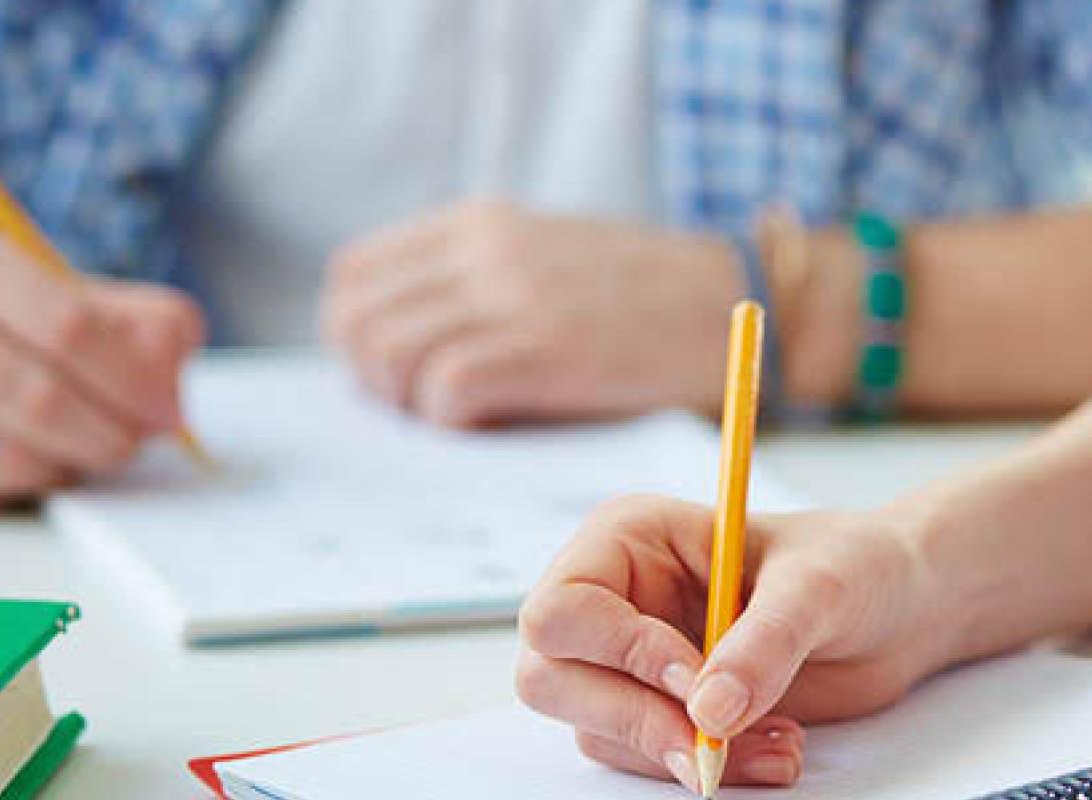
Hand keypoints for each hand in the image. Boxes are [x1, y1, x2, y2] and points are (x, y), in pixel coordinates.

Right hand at [0, 231, 204, 513]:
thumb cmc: (7, 323)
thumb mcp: (76, 299)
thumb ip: (145, 325)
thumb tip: (169, 378)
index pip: (67, 329)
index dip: (131, 380)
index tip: (166, 412)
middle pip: (36, 401)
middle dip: (105, 436)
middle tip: (128, 444)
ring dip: (59, 469)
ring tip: (76, 454)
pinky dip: (6, 494)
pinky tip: (22, 469)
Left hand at [320, 201, 743, 426]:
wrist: (736, 301)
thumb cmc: (643, 302)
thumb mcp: (546, 260)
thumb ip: (475, 285)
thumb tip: (397, 353)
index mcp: (479, 223)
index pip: (354, 276)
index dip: (357, 337)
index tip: (394, 375)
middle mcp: (484, 248)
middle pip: (356, 320)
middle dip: (373, 380)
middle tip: (421, 410)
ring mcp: (513, 295)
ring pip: (388, 354)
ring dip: (411, 403)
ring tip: (462, 419)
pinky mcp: (544, 347)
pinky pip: (446, 389)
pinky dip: (454, 420)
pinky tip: (498, 422)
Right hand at [515, 496, 954, 791]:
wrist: (899, 611)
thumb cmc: (855, 565)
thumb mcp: (818, 588)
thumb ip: (763, 642)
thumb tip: (709, 710)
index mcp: (628, 538)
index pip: (562, 607)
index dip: (618, 652)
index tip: (692, 678)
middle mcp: (615, 596)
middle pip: (549, 676)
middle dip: (633, 718)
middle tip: (709, 742)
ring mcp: (630, 657)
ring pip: (597, 728)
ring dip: (681, 750)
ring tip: (775, 738)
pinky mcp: (661, 706)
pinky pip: (646, 755)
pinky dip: (707, 765)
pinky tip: (774, 746)